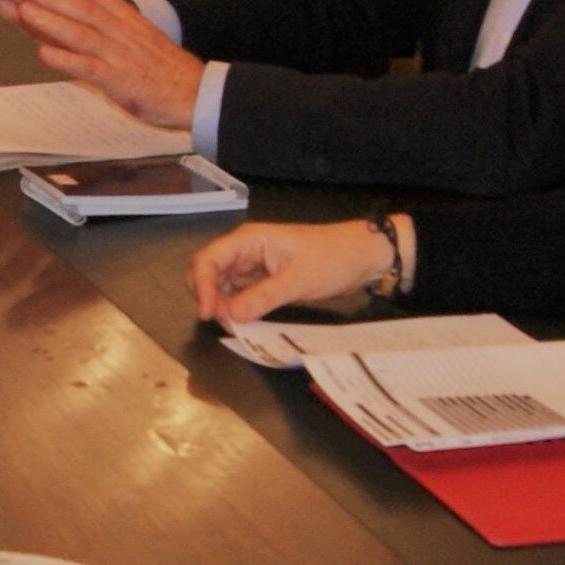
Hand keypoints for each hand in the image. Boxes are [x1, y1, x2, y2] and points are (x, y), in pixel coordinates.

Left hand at [10, 0, 204, 128]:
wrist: (196, 92)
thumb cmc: (160, 66)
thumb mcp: (133, 36)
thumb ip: (105, 23)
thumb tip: (76, 11)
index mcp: (124, 18)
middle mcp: (121, 31)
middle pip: (84, 7)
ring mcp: (120, 55)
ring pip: (83, 33)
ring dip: (53, 20)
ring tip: (26, 10)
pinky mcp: (120, 80)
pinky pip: (91, 68)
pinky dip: (67, 60)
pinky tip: (44, 54)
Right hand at [189, 220, 394, 323]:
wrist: (364, 257)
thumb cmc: (333, 259)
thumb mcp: (299, 280)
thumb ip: (263, 297)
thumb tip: (231, 316)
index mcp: (248, 240)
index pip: (208, 260)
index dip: (201, 287)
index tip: (208, 314)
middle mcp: (245, 250)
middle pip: (208, 272)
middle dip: (208, 296)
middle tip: (222, 321)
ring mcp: (253, 265)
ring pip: (221, 286)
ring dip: (222, 305)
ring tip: (236, 324)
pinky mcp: (264, 279)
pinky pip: (239, 294)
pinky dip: (237, 308)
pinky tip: (244, 321)